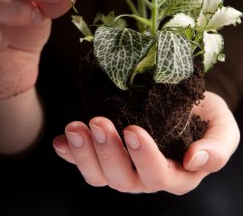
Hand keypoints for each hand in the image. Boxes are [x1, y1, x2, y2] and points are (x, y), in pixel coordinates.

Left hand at [53, 91, 239, 193]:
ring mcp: (123, 167)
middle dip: (108, 151)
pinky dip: (70, 154)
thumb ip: (217, 148)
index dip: (145, 157)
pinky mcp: (105, 155)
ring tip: (74, 128)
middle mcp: (146, 177)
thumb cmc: (205, 116)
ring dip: (84, 153)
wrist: (184, 104)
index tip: (133, 129)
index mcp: (176, 175)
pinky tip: (60, 141)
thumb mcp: (222, 127)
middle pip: (122, 178)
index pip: (159, 175)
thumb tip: (196, 161)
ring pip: (99, 175)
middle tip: (98, 122)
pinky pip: (84, 162)